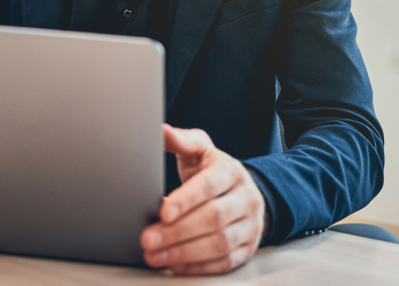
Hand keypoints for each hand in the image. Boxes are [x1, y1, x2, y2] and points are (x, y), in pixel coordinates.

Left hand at [140, 125, 266, 274]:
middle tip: (148, 240)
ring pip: (221, 243)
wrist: (241, 192)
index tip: (163, 211)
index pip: (211, 185)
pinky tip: (174, 265)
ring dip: (184, 253)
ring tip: (155, 256)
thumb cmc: (212, 171)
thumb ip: (181, 140)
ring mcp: (250, 225)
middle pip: (214, 217)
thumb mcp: (199, 150)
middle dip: (178, 231)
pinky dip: (198, 267)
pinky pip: (225, 262)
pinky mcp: (248, 248)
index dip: (187, 199)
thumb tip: (160, 130)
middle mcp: (246, 197)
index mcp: (231, 171)